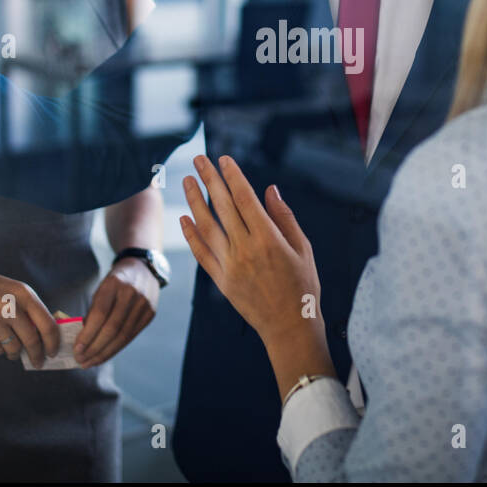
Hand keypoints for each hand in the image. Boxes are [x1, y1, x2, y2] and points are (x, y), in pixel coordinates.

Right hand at [0, 254, 59, 366]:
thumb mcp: (15, 290)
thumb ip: (31, 310)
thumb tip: (46, 337)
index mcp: (25, 295)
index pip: (47, 325)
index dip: (53, 342)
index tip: (53, 352)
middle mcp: (11, 308)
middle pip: (32, 341)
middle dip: (36, 355)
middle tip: (37, 362)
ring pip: (14, 348)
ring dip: (15, 353)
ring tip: (13, 350)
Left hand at [74, 257, 159, 366]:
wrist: (142, 269)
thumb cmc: (115, 282)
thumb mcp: (101, 288)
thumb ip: (93, 311)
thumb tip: (81, 339)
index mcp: (114, 283)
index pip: (100, 314)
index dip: (88, 334)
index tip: (76, 349)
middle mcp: (131, 293)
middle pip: (112, 328)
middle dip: (94, 348)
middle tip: (81, 360)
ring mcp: (144, 304)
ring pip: (122, 335)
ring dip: (104, 352)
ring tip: (90, 362)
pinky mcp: (150, 313)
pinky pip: (131, 336)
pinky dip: (116, 348)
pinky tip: (104, 355)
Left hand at [179, 155, 321, 345]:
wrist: (290, 328)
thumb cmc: (303, 287)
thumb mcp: (303, 249)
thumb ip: (285, 218)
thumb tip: (269, 190)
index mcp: (269, 239)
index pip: (244, 199)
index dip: (233, 177)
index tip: (224, 159)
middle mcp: (245, 250)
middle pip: (222, 207)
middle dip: (209, 179)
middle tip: (199, 159)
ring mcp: (230, 266)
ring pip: (206, 226)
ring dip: (194, 201)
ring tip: (186, 180)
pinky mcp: (221, 281)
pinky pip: (201, 253)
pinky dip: (191, 235)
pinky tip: (183, 218)